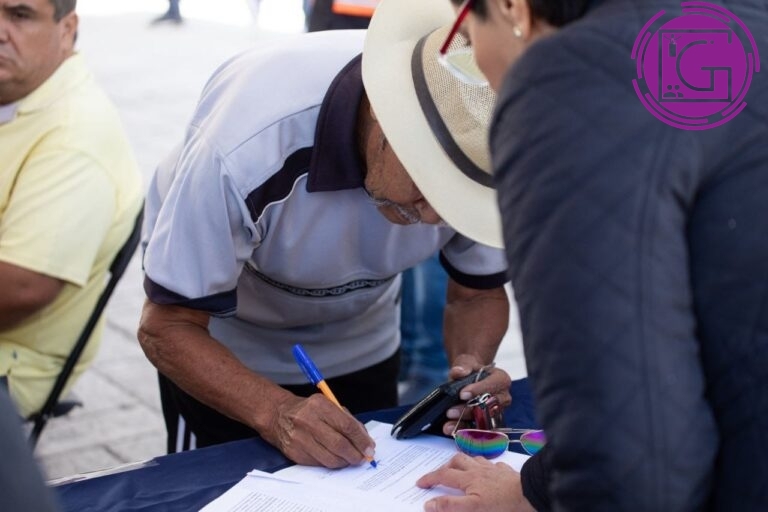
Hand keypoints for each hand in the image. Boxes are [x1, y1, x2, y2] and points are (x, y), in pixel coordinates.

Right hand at [263, 393, 374, 467]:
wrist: (279, 415)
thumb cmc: (309, 410)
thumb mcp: (328, 406)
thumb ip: (348, 420)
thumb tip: (365, 440)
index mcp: (320, 405)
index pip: (347, 426)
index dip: (361, 440)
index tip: (370, 448)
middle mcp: (308, 421)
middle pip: (339, 444)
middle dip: (355, 454)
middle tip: (363, 458)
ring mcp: (300, 438)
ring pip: (330, 458)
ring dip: (344, 462)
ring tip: (350, 459)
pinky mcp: (295, 452)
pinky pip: (319, 463)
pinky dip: (331, 463)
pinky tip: (335, 458)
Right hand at [416, 453, 534, 511]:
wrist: (530, 494)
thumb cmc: (503, 503)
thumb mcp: (473, 508)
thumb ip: (450, 505)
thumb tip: (429, 504)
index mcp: (468, 479)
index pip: (443, 475)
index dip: (430, 479)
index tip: (420, 483)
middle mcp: (479, 470)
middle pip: (457, 461)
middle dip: (446, 465)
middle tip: (440, 474)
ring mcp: (494, 470)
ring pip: (475, 459)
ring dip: (465, 462)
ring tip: (462, 468)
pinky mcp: (507, 473)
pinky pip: (495, 464)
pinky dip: (488, 466)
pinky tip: (490, 471)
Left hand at [443, 355, 511, 435]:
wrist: (470, 379)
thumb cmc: (471, 370)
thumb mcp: (467, 363)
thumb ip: (463, 365)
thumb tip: (458, 372)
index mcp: (501, 380)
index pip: (492, 386)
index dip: (478, 390)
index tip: (462, 394)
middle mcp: (502, 398)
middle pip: (487, 407)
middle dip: (468, 410)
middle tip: (450, 411)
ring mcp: (495, 412)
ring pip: (481, 420)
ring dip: (464, 423)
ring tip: (448, 425)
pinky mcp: (487, 423)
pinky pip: (475, 429)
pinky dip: (463, 431)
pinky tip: (451, 430)